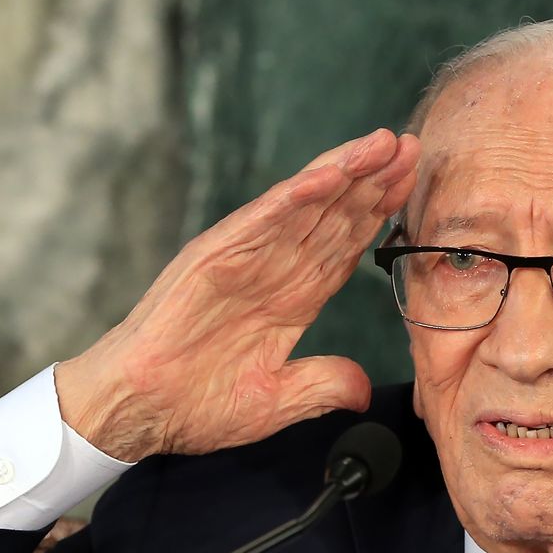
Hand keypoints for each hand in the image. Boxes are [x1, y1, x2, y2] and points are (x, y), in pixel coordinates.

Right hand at [56, 128, 420, 461]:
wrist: (140, 409)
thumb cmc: (195, 405)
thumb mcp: (277, 401)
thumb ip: (322, 386)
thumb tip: (364, 390)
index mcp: (290, 300)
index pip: (343, 248)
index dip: (379, 216)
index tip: (412, 187)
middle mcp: (271, 270)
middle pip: (333, 216)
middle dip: (373, 181)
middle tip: (413, 146)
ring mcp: (244, 257)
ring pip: (303, 206)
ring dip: (344, 172)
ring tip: (382, 144)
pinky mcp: (215, 255)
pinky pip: (261, 219)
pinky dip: (295, 195)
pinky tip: (329, 174)